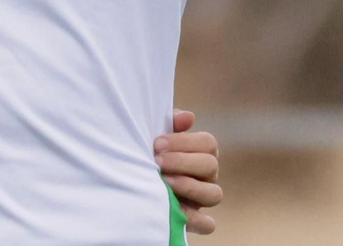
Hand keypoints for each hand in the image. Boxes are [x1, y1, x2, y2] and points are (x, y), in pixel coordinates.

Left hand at [156, 109, 221, 234]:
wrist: (128, 182)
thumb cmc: (147, 152)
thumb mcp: (155, 135)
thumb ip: (170, 123)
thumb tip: (188, 117)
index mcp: (200, 152)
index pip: (207, 142)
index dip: (184, 142)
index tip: (157, 143)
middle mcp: (206, 175)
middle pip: (210, 165)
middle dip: (182, 162)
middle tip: (157, 161)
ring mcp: (202, 198)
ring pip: (214, 194)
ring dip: (190, 186)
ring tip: (165, 182)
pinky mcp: (194, 220)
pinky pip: (208, 224)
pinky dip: (196, 219)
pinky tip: (176, 209)